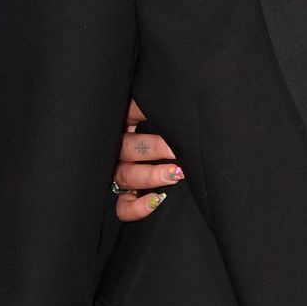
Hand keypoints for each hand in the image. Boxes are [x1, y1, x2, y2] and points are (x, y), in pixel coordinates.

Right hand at [113, 98, 183, 221]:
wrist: (184, 177)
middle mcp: (122, 152)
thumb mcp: (166, 123)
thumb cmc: (176, 141)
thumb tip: (173, 97)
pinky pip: (124, 208)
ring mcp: (122, 177)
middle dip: (153, 148)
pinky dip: (138, 207)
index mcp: (129, 128)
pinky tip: (157, 200)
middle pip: (128, 148)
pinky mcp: (126, 201)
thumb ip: (163, 111)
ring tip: (175, 174)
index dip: (139, 113)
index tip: (162, 115)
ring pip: (125, 176)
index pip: (127, 115)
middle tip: (174, 149)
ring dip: (150, 175)